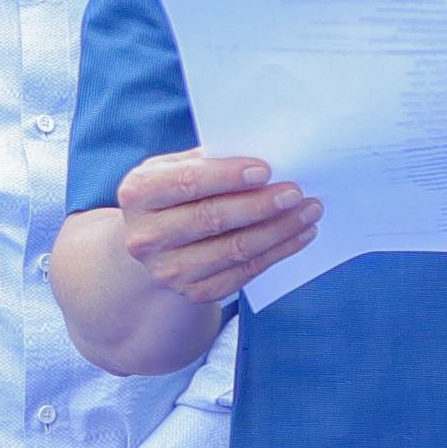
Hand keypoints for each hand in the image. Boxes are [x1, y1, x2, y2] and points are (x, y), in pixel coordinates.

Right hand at [110, 149, 318, 304]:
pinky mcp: (195, 292)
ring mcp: (169, 270)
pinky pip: (245, 272)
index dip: (227, 177)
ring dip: (279, 230)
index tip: (265, 170)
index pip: (186, 183)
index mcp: (138, 194)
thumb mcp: (172, 169)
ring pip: (234, 249)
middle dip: (260, 204)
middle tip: (295, 192)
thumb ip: (205, 161)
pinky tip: (299, 236)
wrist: (152, 244)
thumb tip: (260, 155)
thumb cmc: (172, 195)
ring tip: (308, 212)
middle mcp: (146, 236)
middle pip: (212, 219)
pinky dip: (278, 252)